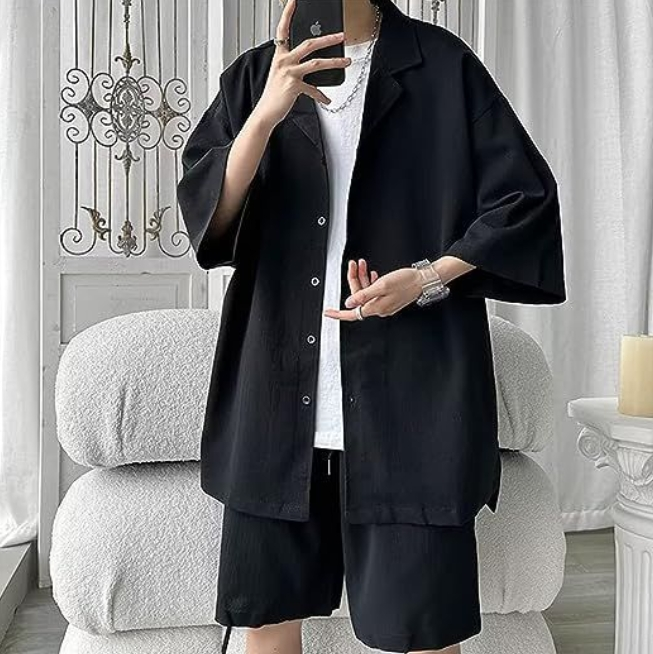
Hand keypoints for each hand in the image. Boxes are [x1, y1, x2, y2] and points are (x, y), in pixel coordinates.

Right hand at [254, 0, 351, 127]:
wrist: (265, 112)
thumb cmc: (273, 95)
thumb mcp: (280, 75)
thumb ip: (293, 66)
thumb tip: (311, 63)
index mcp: (279, 56)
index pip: (283, 30)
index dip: (288, 14)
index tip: (294, 1)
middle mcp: (283, 62)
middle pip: (308, 44)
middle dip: (327, 39)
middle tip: (340, 36)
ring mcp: (289, 73)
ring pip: (316, 63)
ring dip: (334, 62)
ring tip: (346, 61)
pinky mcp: (294, 86)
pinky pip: (313, 89)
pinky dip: (321, 95)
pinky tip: (327, 100)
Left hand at [324, 259, 422, 320]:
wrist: (424, 280)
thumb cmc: (406, 281)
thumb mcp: (382, 285)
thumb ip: (363, 294)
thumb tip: (348, 303)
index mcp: (375, 307)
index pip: (352, 314)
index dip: (338, 314)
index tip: (327, 312)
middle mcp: (379, 308)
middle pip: (358, 297)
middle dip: (354, 280)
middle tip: (354, 265)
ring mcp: (384, 304)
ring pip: (366, 292)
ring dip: (363, 278)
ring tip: (363, 265)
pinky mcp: (389, 298)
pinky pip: (374, 292)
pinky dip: (371, 282)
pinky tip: (372, 274)